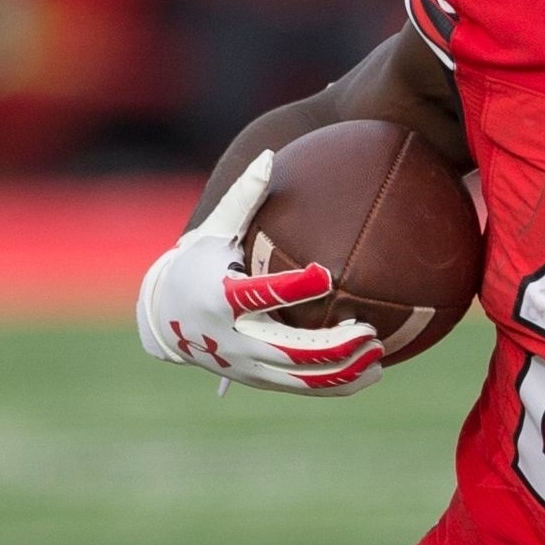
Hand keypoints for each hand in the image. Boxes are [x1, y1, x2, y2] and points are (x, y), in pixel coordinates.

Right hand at [135, 151, 384, 393]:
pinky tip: (374, 372)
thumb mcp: (213, 230)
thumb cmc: (197, 265)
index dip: (293, 287)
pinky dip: (341, 386)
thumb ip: (244, 198)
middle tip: (370, 330)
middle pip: (289, 349)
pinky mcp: (260, 380)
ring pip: (302, 378)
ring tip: (380, 355)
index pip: (260, 293)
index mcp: (221, 296)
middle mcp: (233, 337)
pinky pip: (306, 389)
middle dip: (332, 345)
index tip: (326, 275)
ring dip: (345, 371)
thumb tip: (269, 155)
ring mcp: (247, 365)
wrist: (164, 320)